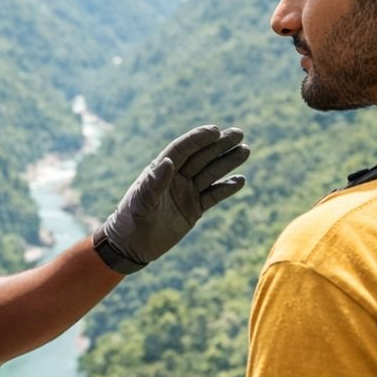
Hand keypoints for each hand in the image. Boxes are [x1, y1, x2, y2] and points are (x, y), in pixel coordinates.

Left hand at [95, 125, 248, 272]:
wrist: (131, 246)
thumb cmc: (131, 220)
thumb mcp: (141, 202)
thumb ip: (154, 183)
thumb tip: (168, 161)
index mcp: (160, 170)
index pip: (182, 149)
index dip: (198, 138)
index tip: (215, 131)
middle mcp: (176, 177)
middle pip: (201, 157)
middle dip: (219, 145)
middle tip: (239, 133)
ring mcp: (186, 192)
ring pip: (210, 173)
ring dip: (227, 162)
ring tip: (245, 150)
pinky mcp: (194, 209)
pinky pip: (213, 195)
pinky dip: (226, 188)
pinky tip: (240, 180)